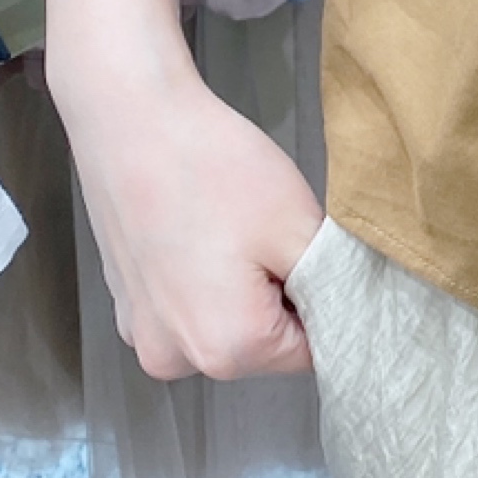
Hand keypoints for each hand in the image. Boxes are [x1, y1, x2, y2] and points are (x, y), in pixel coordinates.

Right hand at [50, 51, 324, 381]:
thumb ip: (335, 287)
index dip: (326, 301)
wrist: (128, 118)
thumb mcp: (298, 226)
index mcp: (227, 350)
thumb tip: (351, 316)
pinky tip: (202, 231)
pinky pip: (189, 308)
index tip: (316, 255)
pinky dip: (205, 280)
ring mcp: (143, 334)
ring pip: (227, 325)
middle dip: (283, 296)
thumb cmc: (213, 167)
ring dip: (244, 289)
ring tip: (235, 229)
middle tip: (273, 234)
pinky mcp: (127, 305)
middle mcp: (176, 359)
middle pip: (265, 344)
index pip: (311, 351)